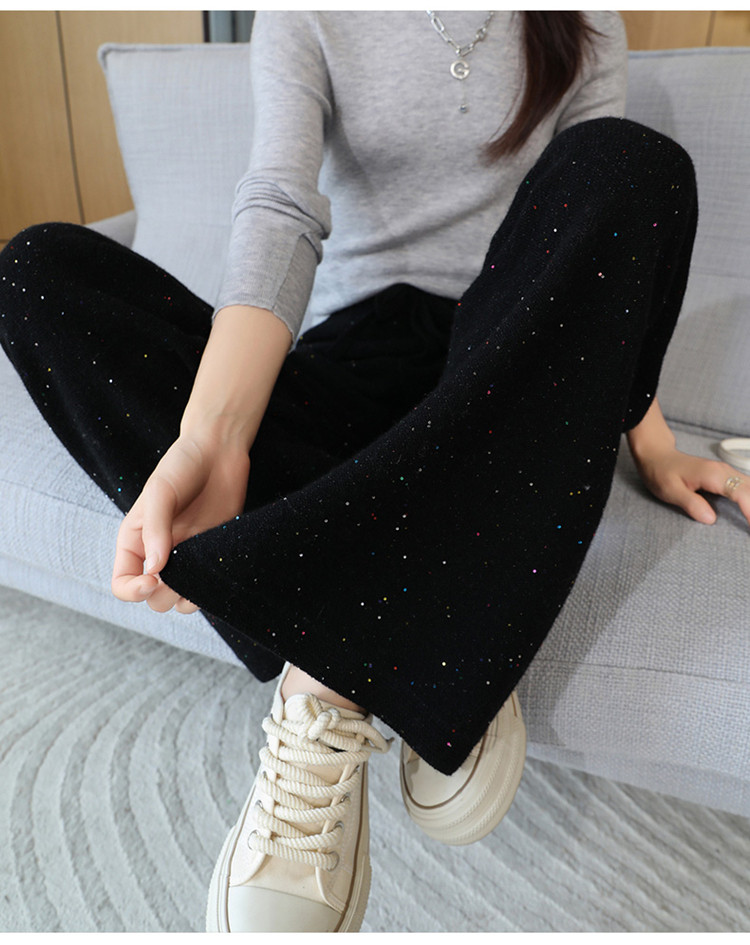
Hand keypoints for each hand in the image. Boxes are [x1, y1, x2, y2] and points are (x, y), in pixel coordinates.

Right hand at [111, 430, 249, 613]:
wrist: (218, 451)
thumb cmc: (182, 466)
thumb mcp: (161, 492)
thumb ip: (155, 530)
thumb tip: (154, 569)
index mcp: (135, 541)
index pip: (122, 583)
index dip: (133, 591)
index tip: (153, 580)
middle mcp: (159, 554)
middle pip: (153, 599)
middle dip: (164, 594)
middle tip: (182, 573)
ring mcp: (187, 557)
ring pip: (180, 600)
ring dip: (187, 598)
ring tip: (199, 577)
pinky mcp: (212, 554)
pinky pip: (208, 586)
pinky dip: (210, 590)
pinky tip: (216, 575)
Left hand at [633, 444, 749, 527]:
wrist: (656, 456)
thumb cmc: (661, 472)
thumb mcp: (670, 490)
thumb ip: (690, 503)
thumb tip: (711, 519)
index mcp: (713, 475)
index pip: (741, 493)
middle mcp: (724, 471)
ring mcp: (725, 472)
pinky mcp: (724, 476)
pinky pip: (745, 486)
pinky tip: (749, 511)